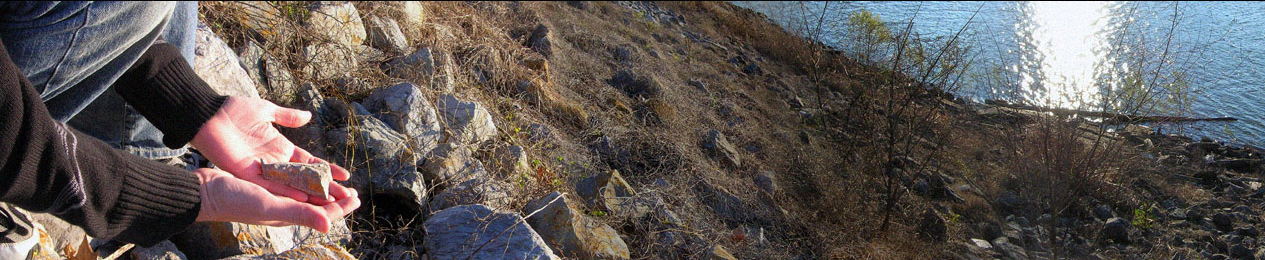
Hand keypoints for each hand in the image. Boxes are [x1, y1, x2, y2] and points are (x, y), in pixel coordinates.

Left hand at [190, 96, 350, 202]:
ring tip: (329, 203)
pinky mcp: (247, 173)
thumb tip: (308, 116)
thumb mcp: (266, 110)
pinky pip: (270, 185)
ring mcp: (262, 168)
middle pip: (304, 178)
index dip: (326, 169)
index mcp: (280, 147)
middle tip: (345, 196)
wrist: (208, 114)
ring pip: (290, 185)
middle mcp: (274, 161)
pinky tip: (302, 198)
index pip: (309, 162)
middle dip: (324, 187)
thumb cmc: (233, 110)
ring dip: (310, 194)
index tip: (345, 176)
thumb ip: (287, 116)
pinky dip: (286, 191)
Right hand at [194, 168, 359, 231]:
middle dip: (335, 199)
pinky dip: (303, 179)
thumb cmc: (235, 200)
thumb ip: (299, 214)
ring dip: (321, 189)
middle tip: (353, 191)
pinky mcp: (263, 186)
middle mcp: (282, 207)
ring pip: (304, 193)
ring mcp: (272, 197)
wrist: (204, 191)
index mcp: (286, 215)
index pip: (320, 214)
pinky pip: (290, 183)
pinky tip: (306, 173)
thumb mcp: (270, 206)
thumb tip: (329, 225)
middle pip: (315, 205)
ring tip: (336, 183)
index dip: (340, 207)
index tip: (357, 197)